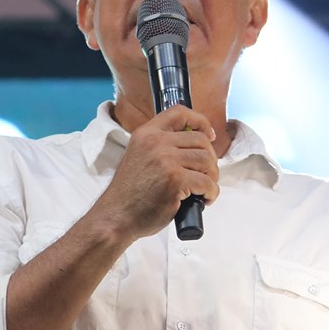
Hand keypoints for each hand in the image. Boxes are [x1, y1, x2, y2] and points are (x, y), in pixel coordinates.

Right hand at [94, 104, 219, 241]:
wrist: (116, 217)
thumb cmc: (130, 194)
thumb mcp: (139, 157)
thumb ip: (160, 147)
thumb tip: (193, 146)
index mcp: (146, 133)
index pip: (179, 112)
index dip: (200, 121)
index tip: (209, 135)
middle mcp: (156, 142)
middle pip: (201, 140)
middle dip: (209, 160)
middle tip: (205, 175)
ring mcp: (166, 161)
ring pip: (207, 160)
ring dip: (212, 177)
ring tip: (204, 189)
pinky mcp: (175, 180)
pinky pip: (207, 182)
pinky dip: (211, 193)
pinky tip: (203, 200)